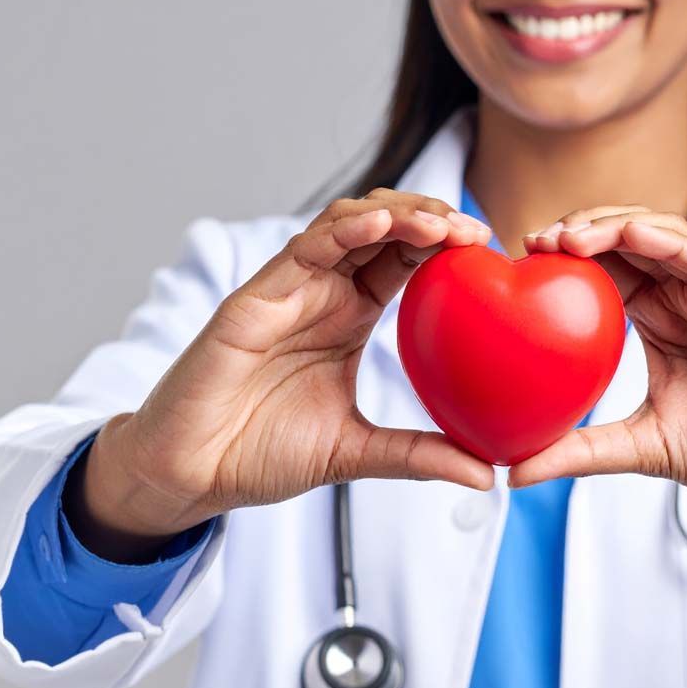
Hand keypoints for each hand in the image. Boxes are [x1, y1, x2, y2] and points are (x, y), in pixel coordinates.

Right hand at [85, 191, 495, 548]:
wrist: (192, 473)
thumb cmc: (262, 453)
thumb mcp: (357, 452)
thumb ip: (418, 454)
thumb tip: (487, 472)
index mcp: (350, 317)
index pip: (408, 261)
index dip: (450, 247)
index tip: (494, 255)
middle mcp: (323, 293)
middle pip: (386, 230)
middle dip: (435, 219)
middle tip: (479, 236)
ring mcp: (290, 289)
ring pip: (349, 223)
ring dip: (399, 213)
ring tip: (442, 225)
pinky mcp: (255, 297)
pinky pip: (305, 247)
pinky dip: (345, 229)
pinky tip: (382, 224)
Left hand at [516, 206, 686, 628]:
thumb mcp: (641, 448)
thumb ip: (581, 451)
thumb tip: (514, 471)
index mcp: (663, 321)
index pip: (610, 269)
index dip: (566, 257)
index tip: (521, 262)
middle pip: (631, 240)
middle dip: (582, 229)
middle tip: (536, 243)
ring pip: (668, 237)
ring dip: (617, 226)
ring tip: (571, 235)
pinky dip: (671, 242)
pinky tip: (633, 235)